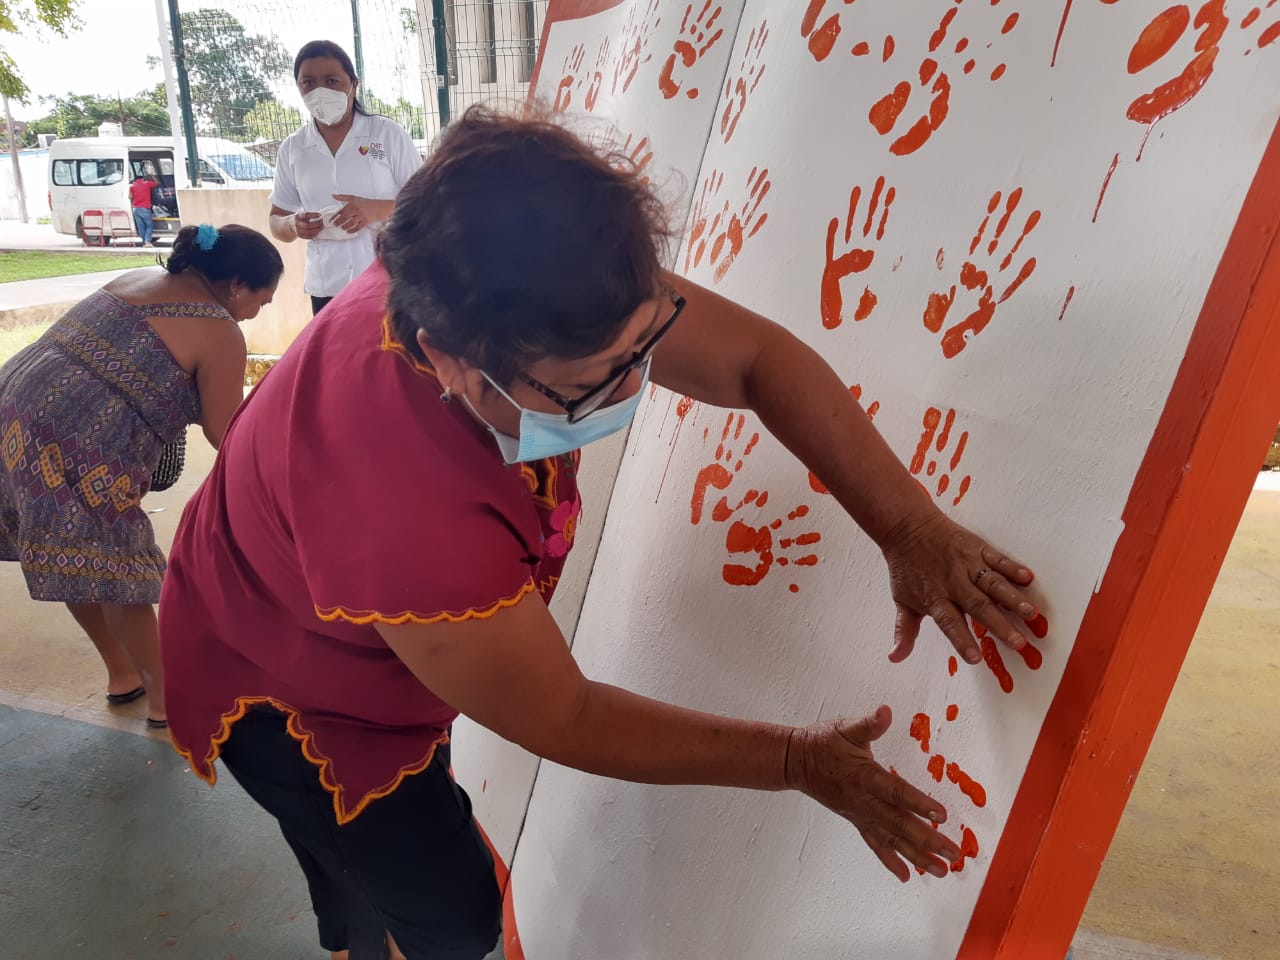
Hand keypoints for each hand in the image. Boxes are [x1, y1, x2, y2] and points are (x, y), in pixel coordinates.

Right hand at [293, 211, 323, 239]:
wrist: (291, 224)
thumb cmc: (300, 218)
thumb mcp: (302, 213)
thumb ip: (310, 215)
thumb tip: (321, 216)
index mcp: (298, 216)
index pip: (306, 215)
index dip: (313, 215)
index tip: (320, 215)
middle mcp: (296, 223)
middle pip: (307, 225)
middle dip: (317, 224)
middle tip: (323, 223)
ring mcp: (297, 230)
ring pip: (308, 232)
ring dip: (317, 230)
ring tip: (322, 228)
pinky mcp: (300, 235)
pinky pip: (308, 237)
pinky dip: (314, 235)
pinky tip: (318, 232)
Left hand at [330, 194, 374, 232]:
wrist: (378, 207)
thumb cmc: (366, 203)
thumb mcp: (353, 198)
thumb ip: (342, 197)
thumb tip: (333, 196)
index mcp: (352, 204)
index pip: (341, 211)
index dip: (335, 216)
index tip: (331, 219)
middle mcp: (356, 210)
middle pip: (345, 217)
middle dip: (338, 222)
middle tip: (335, 225)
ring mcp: (361, 216)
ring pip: (350, 223)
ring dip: (345, 226)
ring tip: (341, 228)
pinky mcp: (365, 221)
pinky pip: (358, 227)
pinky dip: (352, 230)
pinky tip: (349, 231)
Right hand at [786, 706, 960, 881]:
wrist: (796, 762)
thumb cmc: (822, 743)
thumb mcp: (845, 727)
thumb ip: (868, 723)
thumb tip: (885, 712)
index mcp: (864, 776)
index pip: (896, 792)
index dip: (918, 803)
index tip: (941, 815)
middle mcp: (864, 801)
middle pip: (899, 823)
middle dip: (927, 839)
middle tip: (952, 853)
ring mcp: (860, 814)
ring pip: (891, 839)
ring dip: (917, 856)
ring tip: (940, 871)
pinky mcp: (856, 821)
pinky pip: (875, 844)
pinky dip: (891, 861)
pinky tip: (907, 875)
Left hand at [882, 510, 1037, 664]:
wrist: (906, 526)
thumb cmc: (906, 565)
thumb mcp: (901, 599)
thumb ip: (904, 630)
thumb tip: (895, 657)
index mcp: (935, 597)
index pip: (950, 623)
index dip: (961, 640)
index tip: (975, 658)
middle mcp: (953, 582)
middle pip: (978, 606)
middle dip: (999, 625)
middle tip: (1018, 643)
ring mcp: (967, 564)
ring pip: (992, 583)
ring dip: (1012, 598)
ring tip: (1030, 613)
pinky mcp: (977, 548)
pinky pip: (998, 559)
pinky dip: (1013, 568)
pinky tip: (1028, 578)